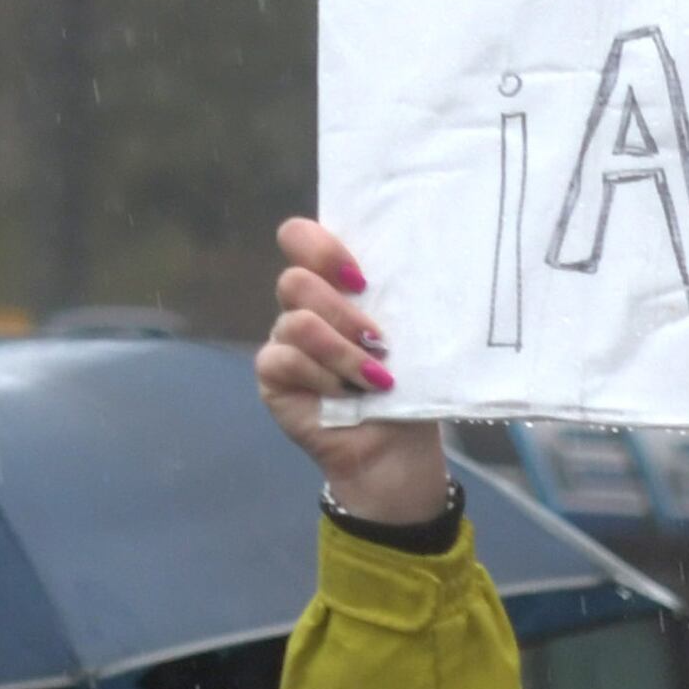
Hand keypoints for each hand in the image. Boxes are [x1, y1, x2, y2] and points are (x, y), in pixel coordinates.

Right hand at [255, 220, 452, 525]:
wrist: (397, 449)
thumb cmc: (409, 388)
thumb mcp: (409, 338)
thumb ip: (396, 302)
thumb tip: (415, 270)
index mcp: (335, 288)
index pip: (300, 239)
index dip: (320, 247)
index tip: (360, 279)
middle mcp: (304, 309)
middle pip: (295, 280)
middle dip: (342, 311)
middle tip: (380, 341)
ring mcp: (285, 342)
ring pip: (295, 322)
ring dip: (342, 350)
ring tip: (376, 377)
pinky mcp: (273, 376)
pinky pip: (283, 360)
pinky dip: (324, 378)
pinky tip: (349, 397)